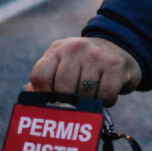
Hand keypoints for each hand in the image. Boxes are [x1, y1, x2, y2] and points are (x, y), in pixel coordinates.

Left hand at [26, 37, 141, 106]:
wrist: (122, 48)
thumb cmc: (86, 65)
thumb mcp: (63, 65)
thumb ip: (45, 79)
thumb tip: (29, 94)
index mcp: (57, 49)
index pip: (40, 77)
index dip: (44, 94)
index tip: (54, 99)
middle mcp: (75, 48)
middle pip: (62, 89)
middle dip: (70, 99)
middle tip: (79, 97)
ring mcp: (96, 55)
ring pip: (84, 94)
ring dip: (90, 102)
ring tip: (94, 93)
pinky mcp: (116, 65)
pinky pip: (105, 96)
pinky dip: (106, 102)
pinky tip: (107, 93)